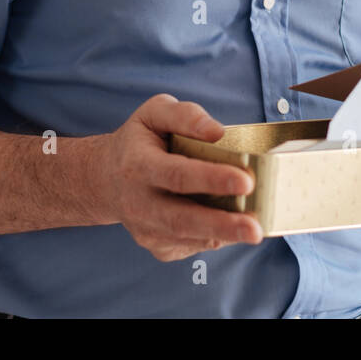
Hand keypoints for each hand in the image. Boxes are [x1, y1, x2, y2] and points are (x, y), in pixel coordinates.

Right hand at [94, 94, 263, 261]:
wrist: (106, 178)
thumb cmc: (140, 141)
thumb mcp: (155, 113)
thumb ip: (186, 116)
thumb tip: (218, 132)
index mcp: (137, 165)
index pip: (177, 174)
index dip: (211, 179)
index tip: (245, 181)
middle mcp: (138, 202)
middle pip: (182, 219)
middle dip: (221, 224)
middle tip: (254, 228)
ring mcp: (145, 229)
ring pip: (189, 237)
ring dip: (224, 236)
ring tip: (254, 230)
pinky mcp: (157, 246)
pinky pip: (192, 246)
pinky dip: (215, 238)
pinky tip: (230, 226)